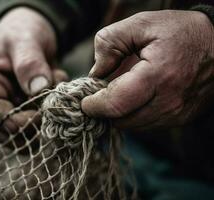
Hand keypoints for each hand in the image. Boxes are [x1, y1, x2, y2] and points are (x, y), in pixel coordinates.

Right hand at [0, 8, 66, 131]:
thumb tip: (38, 90)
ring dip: (47, 115)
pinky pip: (44, 120)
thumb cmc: (22, 31)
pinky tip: (58, 82)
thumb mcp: (23, 40)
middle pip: (9, 130)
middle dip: (34, 123)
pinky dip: (56, 107)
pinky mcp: (32, 108)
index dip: (15, 120)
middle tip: (54, 104)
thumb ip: (29, 63)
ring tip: (56, 83)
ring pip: (28, 130)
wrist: (33, 31)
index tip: (40, 115)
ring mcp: (16, 106)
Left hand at [82, 10, 213, 130]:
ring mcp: (176, 113)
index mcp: (157, 75)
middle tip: (98, 95)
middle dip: (104, 111)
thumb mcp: (141, 24)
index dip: (94, 106)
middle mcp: (169, 101)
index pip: (115, 105)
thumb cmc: (179, 31)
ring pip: (133, 127)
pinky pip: (147, 125)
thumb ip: (110, 43)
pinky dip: (134, 115)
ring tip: (116, 94)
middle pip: (121, 121)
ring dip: (119, 114)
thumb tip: (96, 72)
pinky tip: (134, 98)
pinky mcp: (180, 118)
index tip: (84, 101)